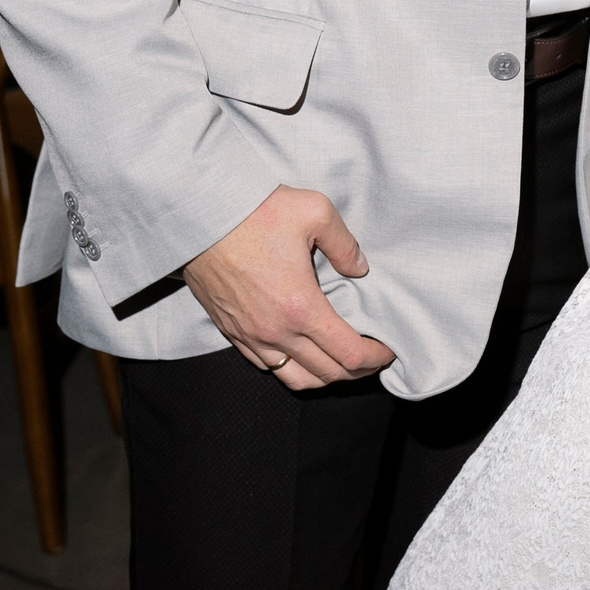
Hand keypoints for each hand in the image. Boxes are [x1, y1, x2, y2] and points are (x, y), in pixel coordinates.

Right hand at [184, 185, 395, 392]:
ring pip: (295, 378)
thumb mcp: (315, 211)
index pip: (350, 354)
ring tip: (339, 360)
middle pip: (327, 373)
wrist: (200, 215)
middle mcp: (276, 331)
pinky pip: (265, 365)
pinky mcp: (230, 331)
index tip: (389, 350)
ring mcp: (250, 336)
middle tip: (372, 356)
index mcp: (302, 307)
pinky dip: (290, 367)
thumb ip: (345, 244)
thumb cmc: (256, 210)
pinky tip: (300, 351)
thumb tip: (360, 269)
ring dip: (324, 376)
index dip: (376, 358)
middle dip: (357, 370)